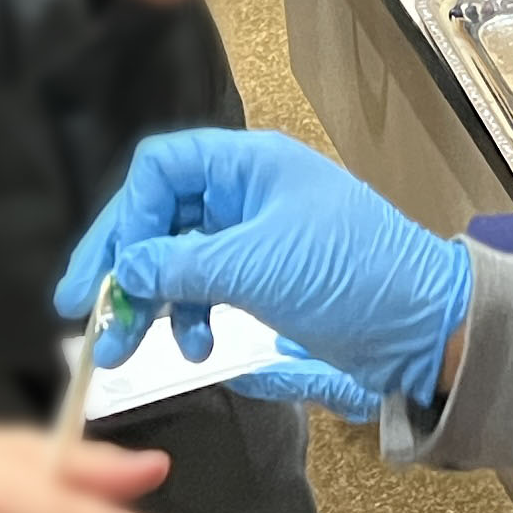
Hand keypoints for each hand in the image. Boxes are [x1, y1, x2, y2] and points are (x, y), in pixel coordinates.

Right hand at [56, 128, 470, 406]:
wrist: (425, 327)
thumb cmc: (352, 278)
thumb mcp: (256, 268)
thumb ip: (180, 268)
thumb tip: (125, 271)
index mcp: (250, 165)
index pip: (160, 169)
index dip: (125, 217)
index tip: (105, 274)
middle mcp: (248, 190)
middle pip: (161, 215)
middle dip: (125, 265)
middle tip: (86, 314)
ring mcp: (257, 234)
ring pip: (179, 255)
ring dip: (154, 299)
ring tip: (135, 345)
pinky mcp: (267, 276)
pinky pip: (206, 285)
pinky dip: (189, 313)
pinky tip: (190, 347)